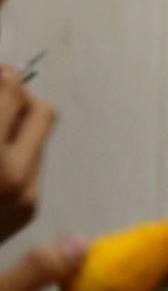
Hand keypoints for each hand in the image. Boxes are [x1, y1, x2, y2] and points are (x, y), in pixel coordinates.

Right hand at [0, 70, 53, 244]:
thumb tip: (1, 78)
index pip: (11, 94)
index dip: (1, 78)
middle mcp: (15, 176)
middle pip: (41, 111)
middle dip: (17, 96)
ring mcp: (26, 197)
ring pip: (40, 138)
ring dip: (16, 125)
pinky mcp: (28, 212)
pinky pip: (33, 166)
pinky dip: (14, 153)